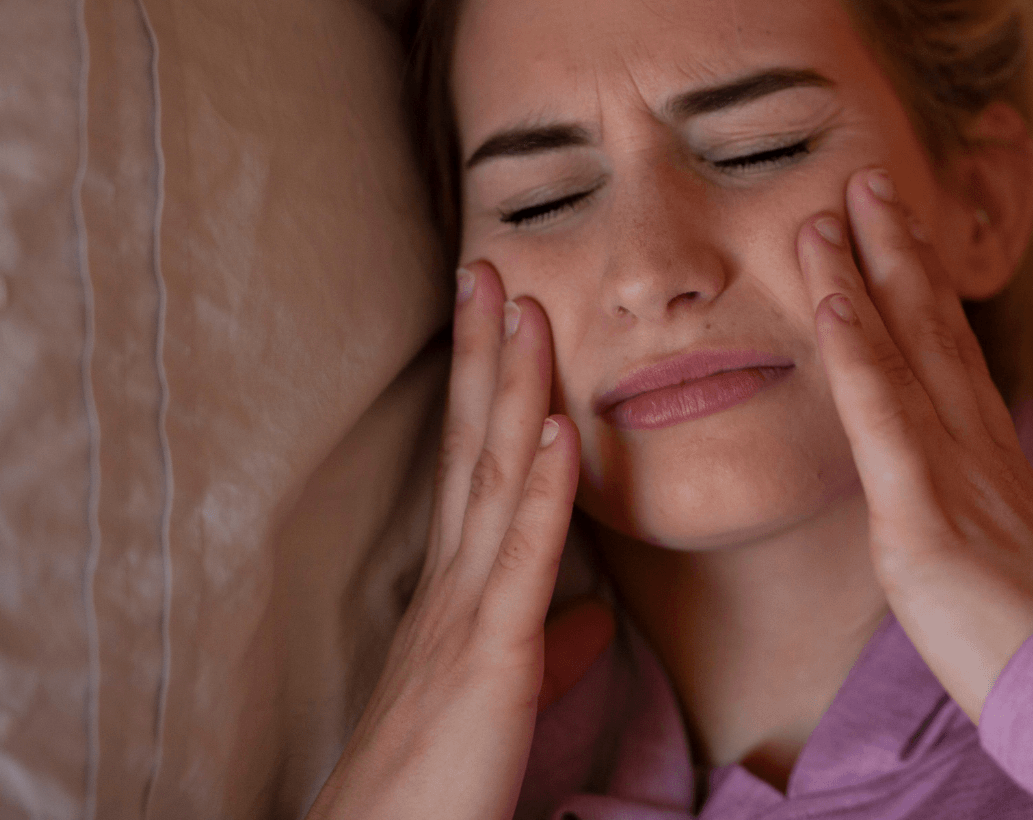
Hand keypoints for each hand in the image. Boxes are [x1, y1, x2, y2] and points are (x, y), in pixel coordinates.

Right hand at [306, 262, 581, 819]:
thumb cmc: (437, 785)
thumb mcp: (503, 698)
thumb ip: (549, 647)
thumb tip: (595, 618)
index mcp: (460, 594)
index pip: (478, 468)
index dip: (490, 389)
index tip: (503, 315)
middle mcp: (453, 587)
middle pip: (474, 448)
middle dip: (486, 355)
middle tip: (492, 265)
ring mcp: (464, 617)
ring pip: (496, 481)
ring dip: (515, 389)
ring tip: (528, 307)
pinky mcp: (487, 661)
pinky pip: (522, 562)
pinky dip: (545, 491)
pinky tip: (563, 428)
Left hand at [796, 168, 1032, 722]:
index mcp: (1002, 461)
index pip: (957, 358)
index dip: (927, 291)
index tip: (904, 232)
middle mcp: (979, 449)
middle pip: (932, 331)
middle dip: (897, 251)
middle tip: (865, 179)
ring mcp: (954, 474)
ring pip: (902, 355)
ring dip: (863, 276)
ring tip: (828, 211)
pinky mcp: (924, 514)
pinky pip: (881, 418)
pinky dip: (855, 355)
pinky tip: (831, 300)